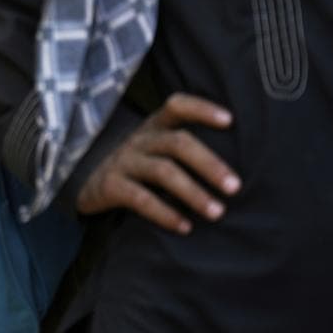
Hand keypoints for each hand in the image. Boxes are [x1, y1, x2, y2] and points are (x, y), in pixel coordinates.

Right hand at [77, 93, 241, 234]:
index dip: (202, 109)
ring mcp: (123, 161)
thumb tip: (245, 168)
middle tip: (236, 188)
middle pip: (177, 143)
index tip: (230, 121)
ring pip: (162, 171)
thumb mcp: (157, 148)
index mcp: (155, 126)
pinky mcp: (109, 185)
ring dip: (193, 192)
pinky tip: (185, 227)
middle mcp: (140, 139)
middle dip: (210, 164)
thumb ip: (186, 149)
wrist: (87, 181)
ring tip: (217, 213)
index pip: (177, 105)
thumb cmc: (140, 166)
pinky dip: (165, 213)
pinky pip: (139, 198)